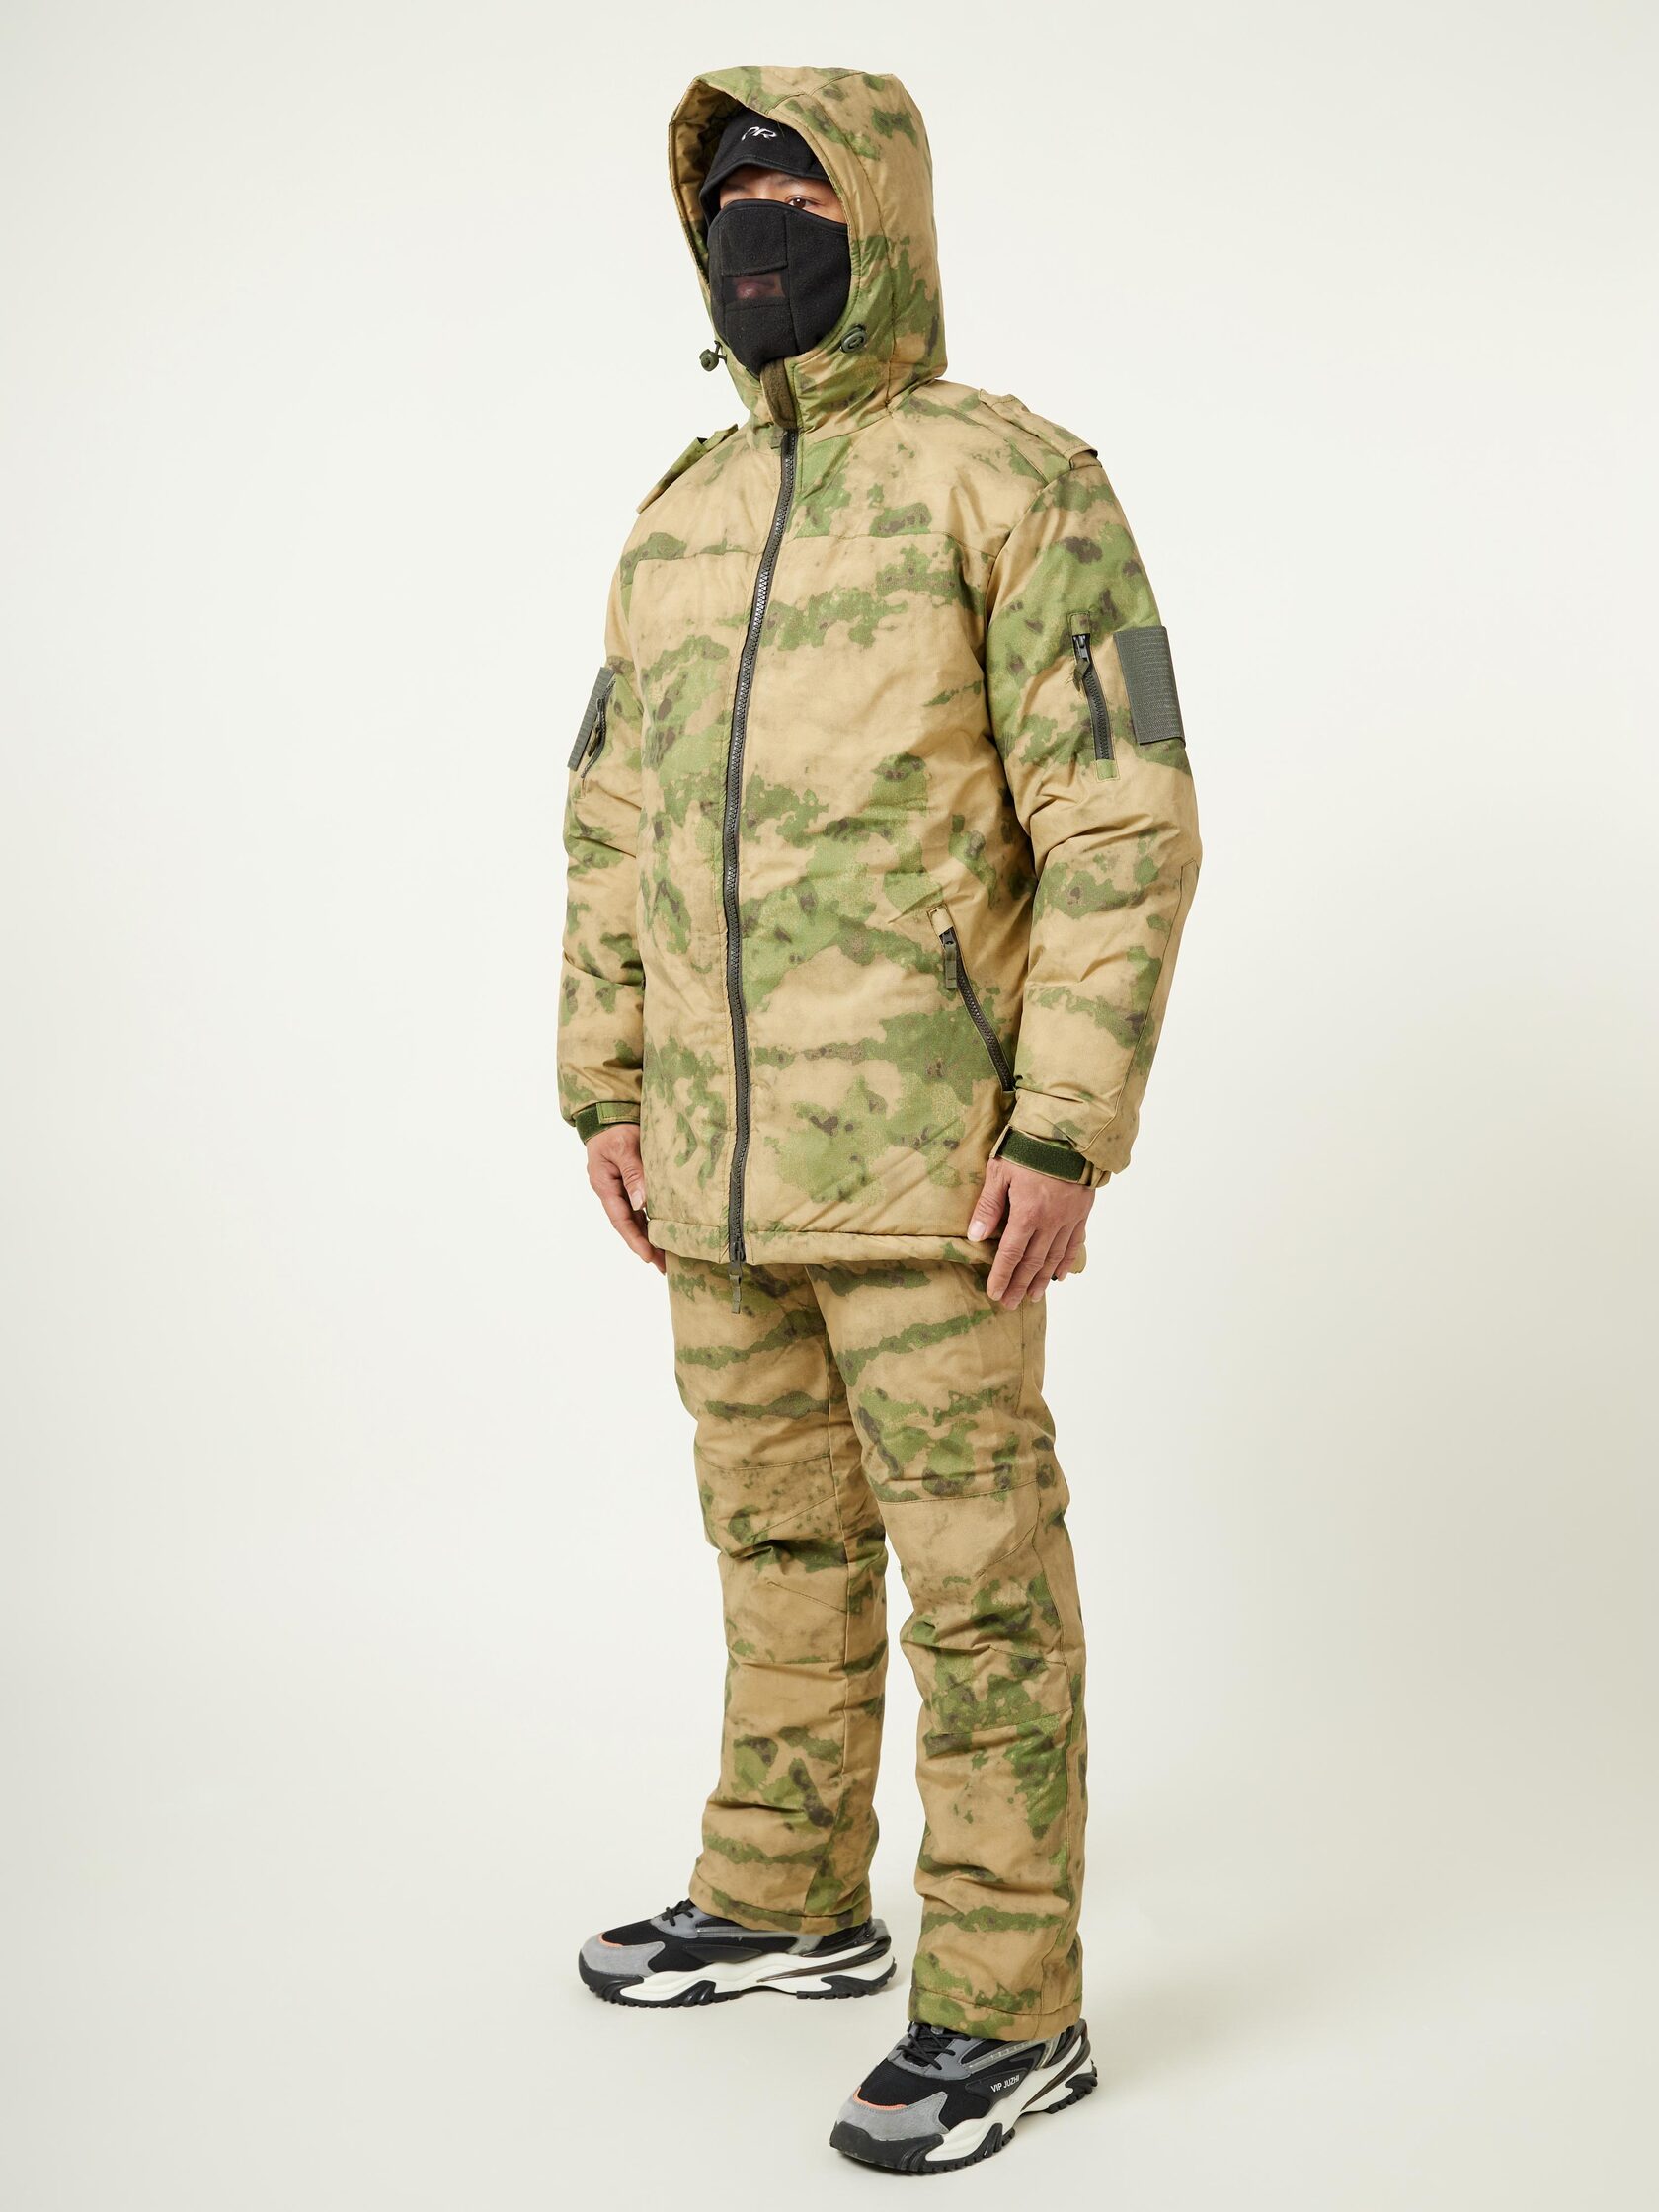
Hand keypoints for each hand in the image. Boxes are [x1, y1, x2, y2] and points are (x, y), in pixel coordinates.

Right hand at [584, 1123, 663, 1270]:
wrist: (611, 1114)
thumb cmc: (615, 1129)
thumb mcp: (623, 1148)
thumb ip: (633, 1173)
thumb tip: (641, 1203)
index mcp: (605, 1185)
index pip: (621, 1219)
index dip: (634, 1240)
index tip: (648, 1257)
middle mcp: (613, 1191)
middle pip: (629, 1224)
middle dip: (645, 1246)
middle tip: (664, 1266)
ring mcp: (622, 1188)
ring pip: (637, 1218)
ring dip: (651, 1236)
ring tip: (668, 1256)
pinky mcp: (633, 1182)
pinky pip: (643, 1206)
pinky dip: (653, 1220)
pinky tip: (666, 1230)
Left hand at [968, 1158, 1093, 1308]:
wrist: (1070, 1131)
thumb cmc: (1029, 1147)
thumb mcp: (1000, 1172)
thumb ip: (988, 1206)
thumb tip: (974, 1237)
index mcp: (1027, 1213)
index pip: (1010, 1254)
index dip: (1002, 1276)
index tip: (995, 1293)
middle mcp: (1050, 1222)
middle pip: (1033, 1262)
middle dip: (1019, 1284)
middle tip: (1010, 1303)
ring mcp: (1069, 1218)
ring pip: (1054, 1257)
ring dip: (1042, 1279)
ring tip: (1032, 1296)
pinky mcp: (1082, 1211)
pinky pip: (1075, 1243)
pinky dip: (1066, 1261)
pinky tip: (1059, 1275)